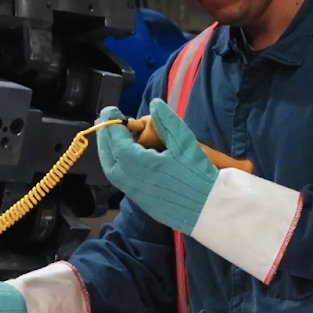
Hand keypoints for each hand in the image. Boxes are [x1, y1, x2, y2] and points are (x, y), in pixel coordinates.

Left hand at [96, 99, 218, 233]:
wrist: (208, 209)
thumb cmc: (198, 174)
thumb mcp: (185, 143)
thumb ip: (167, 122)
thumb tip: (154, 103)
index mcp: (141, 165)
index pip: (117, 141)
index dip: (111, 124)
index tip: (110, 110)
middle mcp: (132, 180)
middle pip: (108, 157)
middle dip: (105, 137)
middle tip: (106, 121)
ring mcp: (135, 193)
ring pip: (111, 171)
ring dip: (108, 152)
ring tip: (112, 137)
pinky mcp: (141, 201)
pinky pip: (120, 181)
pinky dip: (116, 165)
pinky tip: (124, 157)